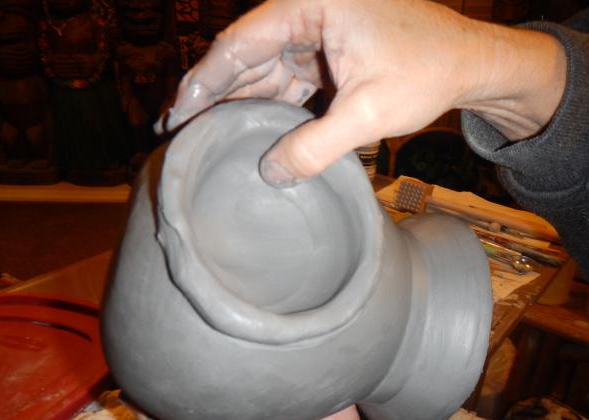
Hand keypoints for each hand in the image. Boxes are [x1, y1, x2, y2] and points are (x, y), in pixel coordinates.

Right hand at [160, 0, 565, 186]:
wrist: (470, 64)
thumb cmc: (429, 72)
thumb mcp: (370, 112)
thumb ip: (317, 146)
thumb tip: (269, 175)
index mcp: (312, 2)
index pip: (241, 43)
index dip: (204, 82)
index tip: (177, 116)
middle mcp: (307, 10)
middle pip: (244, 55)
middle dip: (212, 95)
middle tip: (177, 134)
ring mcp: (314, 31)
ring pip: (261, 69)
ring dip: (236, 104)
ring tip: (203, 138)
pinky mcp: (323, 52)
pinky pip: (283, 80)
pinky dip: (265, 106)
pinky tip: (245, 132)